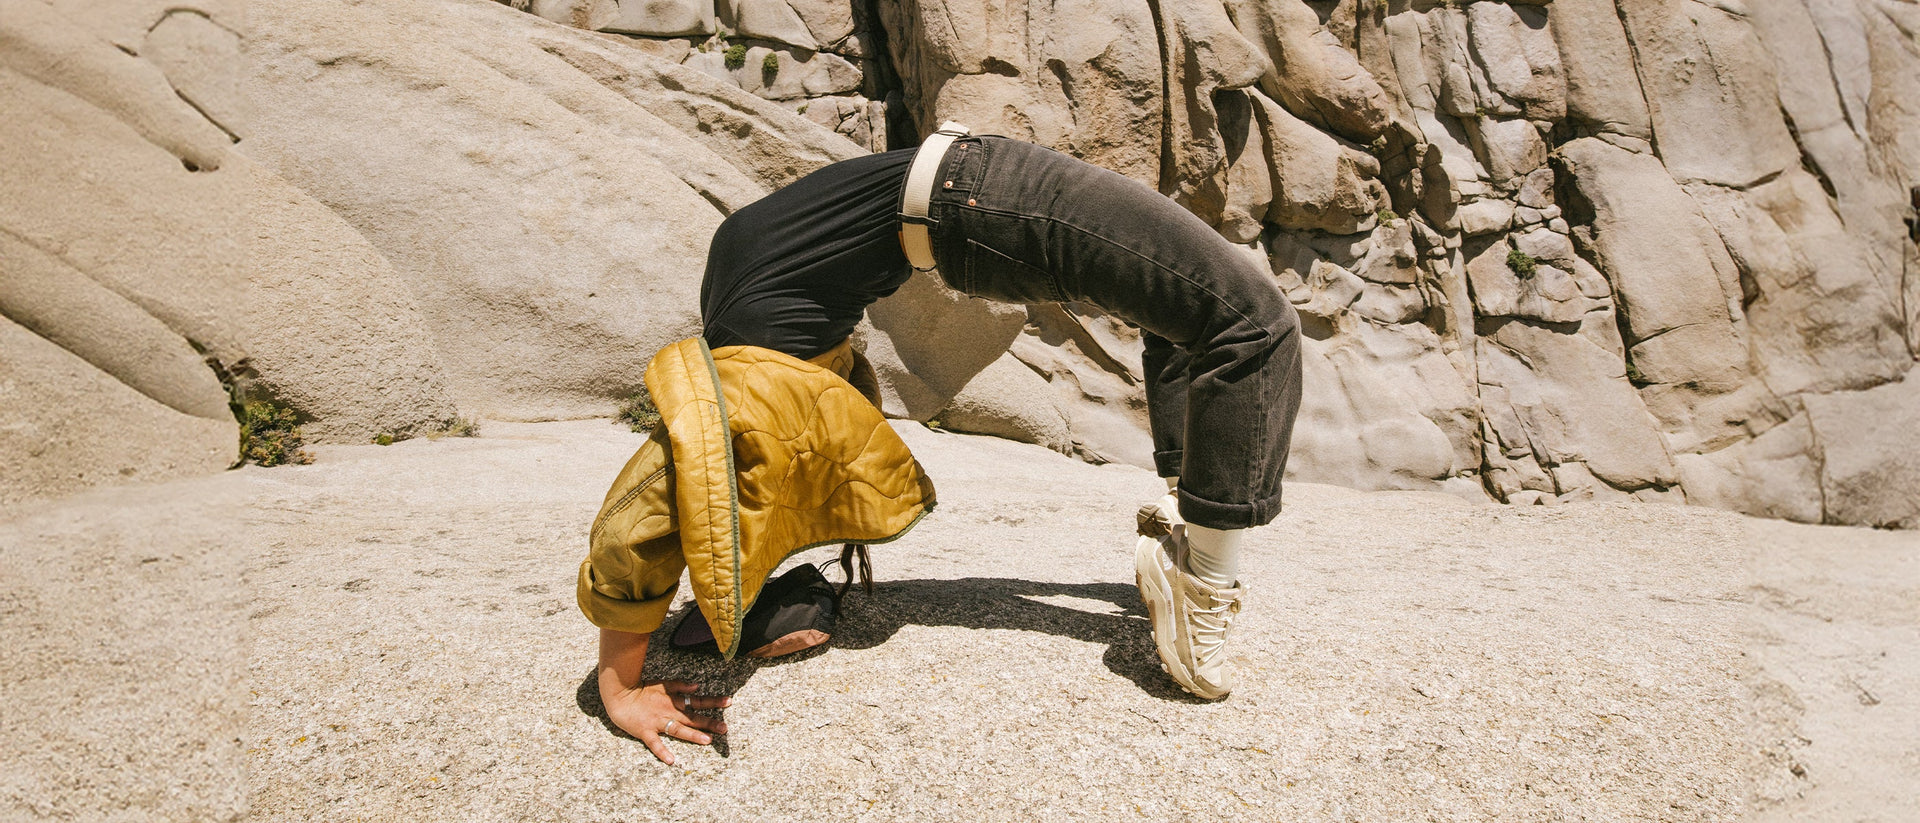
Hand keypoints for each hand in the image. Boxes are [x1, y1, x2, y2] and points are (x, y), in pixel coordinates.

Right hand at [599, 676, 732, 764]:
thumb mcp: (664, 683)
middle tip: (725, 729)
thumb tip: (697, 687)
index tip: (729, 702)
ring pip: (678, 729)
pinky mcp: (645, 731)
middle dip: (709, 723)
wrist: (620, 695)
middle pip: (692, 718)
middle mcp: (669, 711)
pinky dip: (662, 751)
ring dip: (692, 735)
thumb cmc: (643, 690)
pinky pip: (654, 743)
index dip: (714, 701)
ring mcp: (657, 722)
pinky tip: (671, 760)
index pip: (698, 701)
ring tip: (707, 741)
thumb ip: (680, 686)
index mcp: (675, 701)